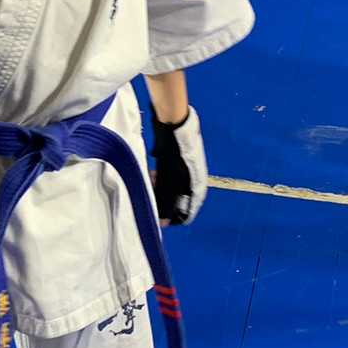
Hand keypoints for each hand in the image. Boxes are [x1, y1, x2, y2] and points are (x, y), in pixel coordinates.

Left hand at [151, 107, 207, 226]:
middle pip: (177, 200)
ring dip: (160, 187)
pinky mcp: (182, 162)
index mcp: (197, 188)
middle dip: (161, 199)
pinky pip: (170, 177)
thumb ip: (165, 202)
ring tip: (151, 179)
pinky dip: (162, 178)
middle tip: (151, 193)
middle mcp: (195, 182)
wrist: (176, 124)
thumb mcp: (168, 181)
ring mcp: (189, 171)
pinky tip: (153, 172)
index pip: (187, 213)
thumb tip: (162, 223)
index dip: (171, 217)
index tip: (156, 216)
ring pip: (172, 188)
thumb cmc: (174, 154)